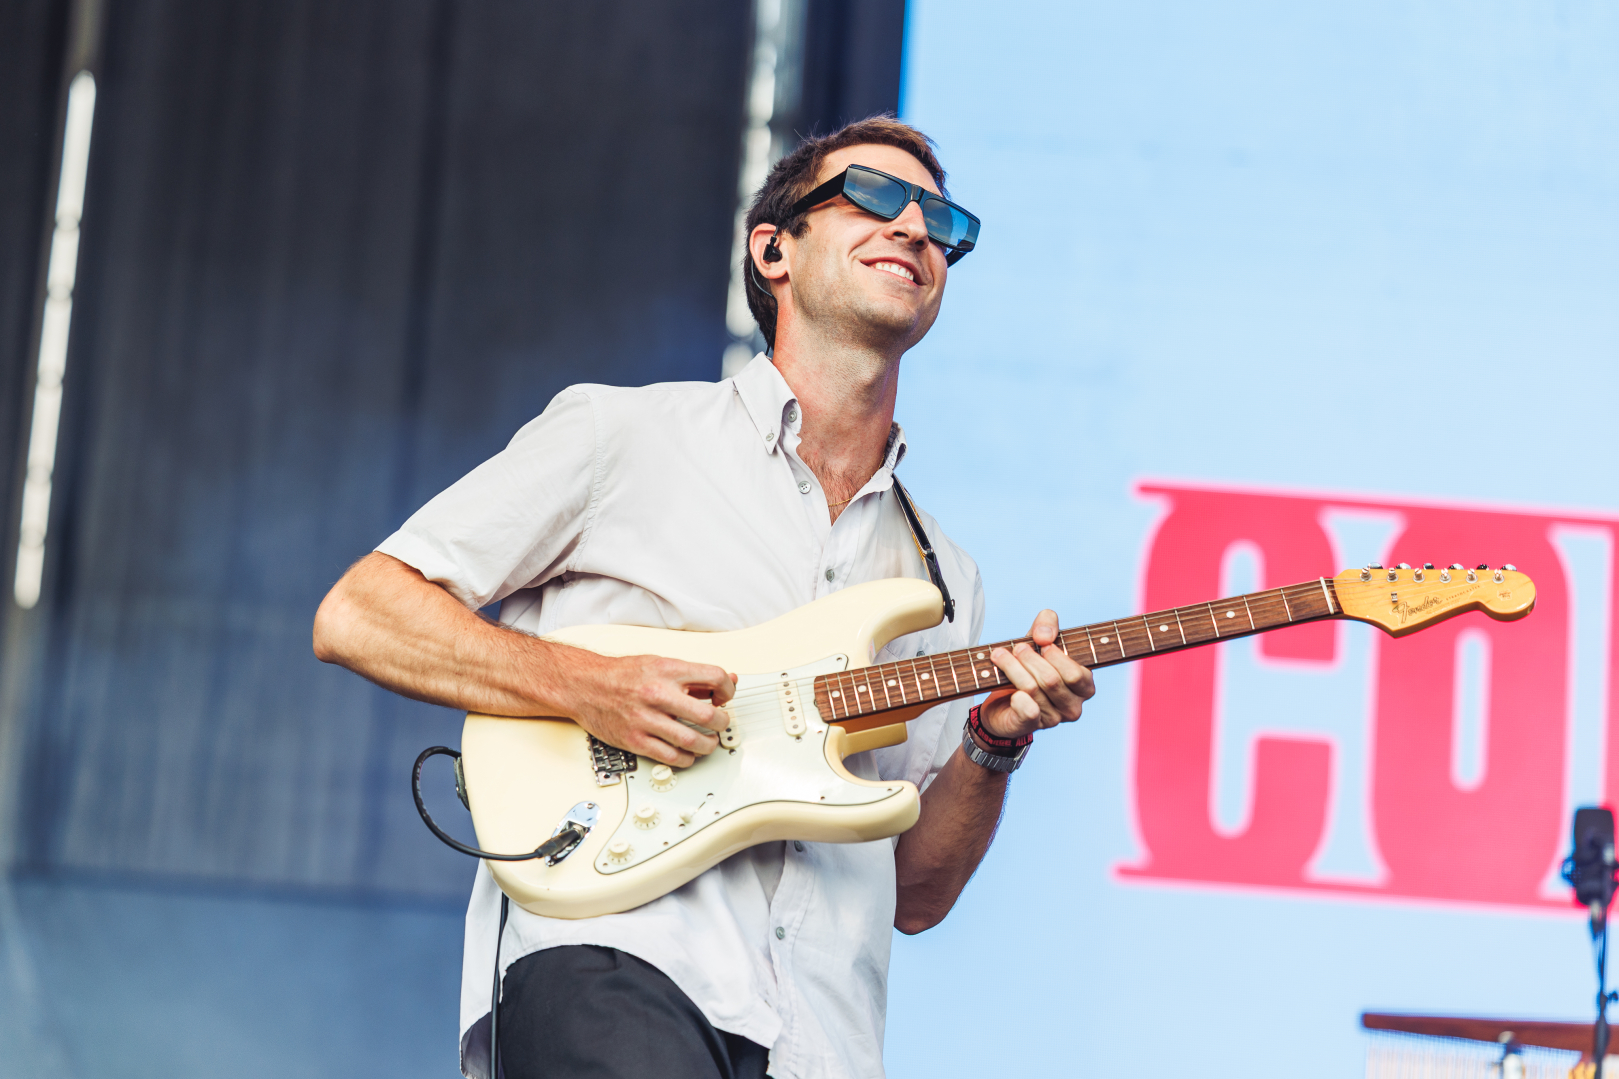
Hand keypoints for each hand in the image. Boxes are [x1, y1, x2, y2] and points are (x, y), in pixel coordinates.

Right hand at [556, 650, 736, 767]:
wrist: (585, 685)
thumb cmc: (621, 675)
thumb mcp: (660, 664)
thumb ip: (692, 676)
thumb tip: (726, 681)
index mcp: (667, 670)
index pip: (714, 677)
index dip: (728, 689)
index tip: (725, 697)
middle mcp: (657, 694)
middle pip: (707, 715)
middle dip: (721, 722)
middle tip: (720, 723)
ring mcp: (646, 719)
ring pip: (692, 741)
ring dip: (708, 745)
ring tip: (708, 742)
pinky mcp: (635, 740)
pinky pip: (670, 756)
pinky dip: (686, 758)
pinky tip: (687, 753)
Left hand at [977, 609, 1093, 743]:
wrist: (1004, 701)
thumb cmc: (1030, 667)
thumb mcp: (1040, 640)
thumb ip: (1047, 625)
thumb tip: (1044, 636)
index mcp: (1084, 687)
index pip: (1076, 674)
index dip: (1056, 655)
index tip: (1039, 641)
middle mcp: (1073, 707)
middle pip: (1052, 680)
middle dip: (1030, 659)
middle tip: (1017, 647)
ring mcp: (1053, 719)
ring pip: (1032, 689)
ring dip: (1012, 668)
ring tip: (999, 655)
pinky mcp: (1030, 727)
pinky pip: (1028, 712)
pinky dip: (1018, 699)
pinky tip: (1012, 692)